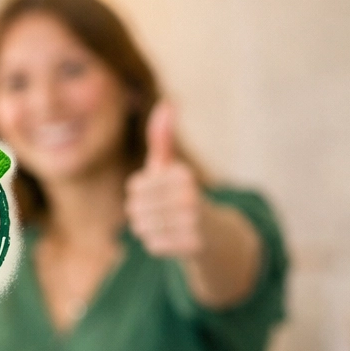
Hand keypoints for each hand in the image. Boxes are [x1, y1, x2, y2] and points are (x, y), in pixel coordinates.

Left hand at [125, 100, 206, 258]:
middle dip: (142, 212)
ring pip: (141, 227)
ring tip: (167, 224)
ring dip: (148, 228)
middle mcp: (190, 197)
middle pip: (134, 208)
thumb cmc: (183, 195)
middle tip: (162, 212)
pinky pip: (152, 245)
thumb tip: (166, 104)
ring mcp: (192, 223)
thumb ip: (163, 137)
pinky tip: (174, 238)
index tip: (160, 192)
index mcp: (183, 175)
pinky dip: (157, 243)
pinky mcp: (191, 246)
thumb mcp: (172, 165)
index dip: (140, 192)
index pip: (134, 186)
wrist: (215, 233)